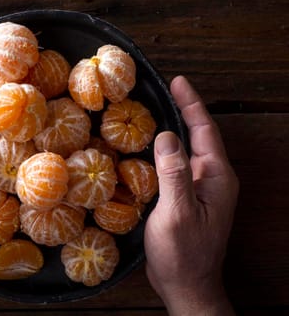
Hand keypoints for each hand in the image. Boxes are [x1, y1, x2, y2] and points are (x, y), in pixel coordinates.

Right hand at [144, 76, 238, 314]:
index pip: (205, 131)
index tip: (178, 82)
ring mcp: (201, 189)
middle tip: (166, 89)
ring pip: (188, 150)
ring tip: (158, 110)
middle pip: (199, 136)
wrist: (187, 285)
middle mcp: (212, 179)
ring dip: (176, 128)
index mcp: (216, 178)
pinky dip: (166, 150)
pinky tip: (151, 147)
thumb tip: (167, 136)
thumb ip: (174, 174)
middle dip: (185, 110)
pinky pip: (177, 165)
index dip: (192, 104)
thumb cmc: (183, 253)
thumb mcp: (177, 212)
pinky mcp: (187, 198)